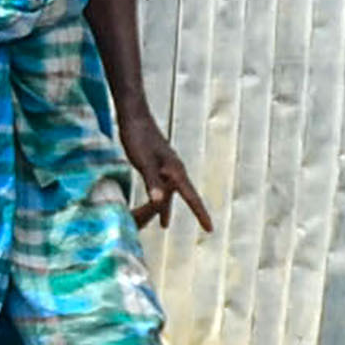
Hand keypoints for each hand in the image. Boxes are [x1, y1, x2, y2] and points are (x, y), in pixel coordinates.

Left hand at [120, 118, 214, 233]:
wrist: (134, 115)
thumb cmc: (138, 137)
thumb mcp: (143, 162)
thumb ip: (152, 182)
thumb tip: (158, 203)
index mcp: (175, 171)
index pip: (191, 197)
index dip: (200, 214)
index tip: (210, 229)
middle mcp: (174, 170)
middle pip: (185, 196)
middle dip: (194, 212)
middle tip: (207, 228)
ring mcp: (166, 166)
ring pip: (170, 192)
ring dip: (166, 208)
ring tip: (163, 225)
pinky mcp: (157, 163)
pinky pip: (161, 185)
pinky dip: (157, 196)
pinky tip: (152, 199)